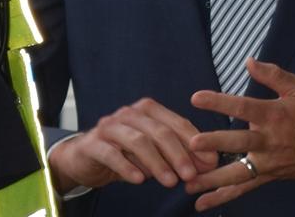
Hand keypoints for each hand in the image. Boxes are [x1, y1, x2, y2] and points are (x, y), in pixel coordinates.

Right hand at [48, 97, 217, 192]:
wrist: (84, 158)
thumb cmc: (125, 153)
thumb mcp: (154, 153)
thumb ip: (178, 155)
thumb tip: (209, 164)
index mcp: (147, 110)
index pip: (176, 122)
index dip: (195, 142)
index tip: (210, 161)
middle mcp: (129, 114)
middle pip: (159, 131)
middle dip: (178, 154)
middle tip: (191, 175)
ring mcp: (109, 126)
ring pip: (137, 141)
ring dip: (157, 162)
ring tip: (170, 182)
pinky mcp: (92, 143)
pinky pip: (111, 153)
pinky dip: (126, 167)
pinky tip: (139, 180)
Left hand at [184, 58, 294, 211]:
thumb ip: (272, 74)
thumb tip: (248, 61)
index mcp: (274, 116)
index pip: (243, 107)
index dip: (220, 102)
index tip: (196, 98)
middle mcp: (269, 141)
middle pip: (239, 142)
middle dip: (215, 143)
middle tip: (193, 144)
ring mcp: (268, 162)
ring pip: (237, 172)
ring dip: (212, 179)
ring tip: (188, 183)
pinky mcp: (268, 176)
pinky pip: (243, 188)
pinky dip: (223, 197)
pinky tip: (202, 202)